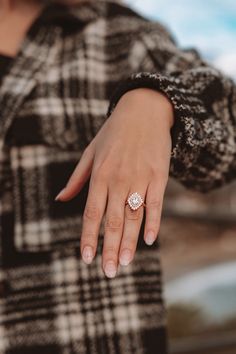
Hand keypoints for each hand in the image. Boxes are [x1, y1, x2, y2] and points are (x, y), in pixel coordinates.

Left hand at [55, 88, 173, 277]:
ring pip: (134, 216)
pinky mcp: (158, 176)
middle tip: (110, 272)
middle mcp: (118, 180)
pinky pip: (156, 203)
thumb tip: (60, 200)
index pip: (91, 213)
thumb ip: (76, 179)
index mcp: (99, 176)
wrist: (143, 111)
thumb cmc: (113, 133)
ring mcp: (140, 178)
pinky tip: (149, 240)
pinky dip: (153, 222)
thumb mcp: (90, 152)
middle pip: (113, 221)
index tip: (86, 258)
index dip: (88, 237)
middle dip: (110, 249)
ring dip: (130, 242)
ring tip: (126, 263)